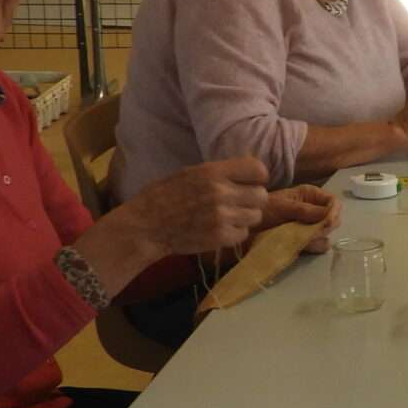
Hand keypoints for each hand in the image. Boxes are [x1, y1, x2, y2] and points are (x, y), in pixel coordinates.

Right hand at [126, 156, 269, 256]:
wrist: (146, 227)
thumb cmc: (164, 196)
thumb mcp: (190, 173)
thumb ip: (219, 173)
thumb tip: (248, 173)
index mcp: (212, 172)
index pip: (258, 169)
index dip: (257, 177)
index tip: (250, 183)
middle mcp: (220, 192)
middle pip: (261, 196)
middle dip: (253, 200)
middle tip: (239, 203)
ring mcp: (222, 216)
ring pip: (255, 216)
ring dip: (245, 217)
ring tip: (227, 217)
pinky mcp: (220, 237)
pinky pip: (244, 234)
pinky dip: (235, 233)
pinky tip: (219, 230)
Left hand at [262, 185, 339, 252]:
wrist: (247, 230)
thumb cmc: (263, 211)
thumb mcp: (283, 207)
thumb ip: (307, 211)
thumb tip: (330, 215)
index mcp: (311, 196)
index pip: (334, 202)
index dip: (333, 211)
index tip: (327, 221)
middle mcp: (314, 210)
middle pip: (334, 220)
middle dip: (324, 226)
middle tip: (310, 231)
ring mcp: (311, 227)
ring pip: (327, 235)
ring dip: (316, 238)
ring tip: (299, 238)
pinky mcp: (306, 241)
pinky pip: (319, 246)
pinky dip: (311, 247)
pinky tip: (298, 244)